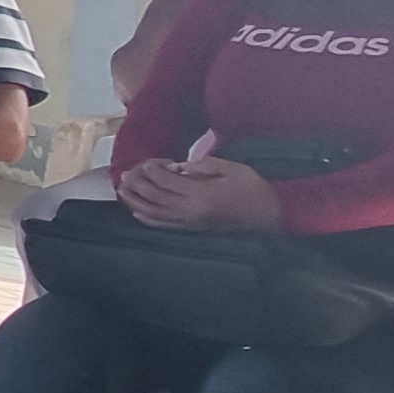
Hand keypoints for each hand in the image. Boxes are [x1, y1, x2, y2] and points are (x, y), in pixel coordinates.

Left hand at [118, 154, 285, 231]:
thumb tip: (178, 167)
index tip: (147, 162)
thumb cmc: (252, 187)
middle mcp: (192, 211)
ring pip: (156, 214)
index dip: (154, 171)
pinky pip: (166, 226)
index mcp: (201, 194)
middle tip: (127, 174)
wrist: (270, 214)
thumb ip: (202, 166)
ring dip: (137, 202)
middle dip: (139, 185)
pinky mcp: (194, 230)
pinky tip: (137, 213)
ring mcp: (192, 223)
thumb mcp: (230, 168)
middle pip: (156, 198)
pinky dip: (149, 220)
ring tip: (123, 190)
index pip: (168, 182)